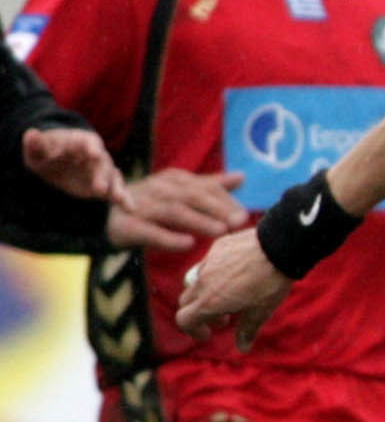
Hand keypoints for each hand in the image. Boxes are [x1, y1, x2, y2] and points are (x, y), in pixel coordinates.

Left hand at [21, 125, 119, 202]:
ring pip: (112, 178)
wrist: (54, 162)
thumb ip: (34, 143)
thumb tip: (31, 133)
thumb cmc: (46, 152)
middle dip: (102, 175)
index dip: (91, 147)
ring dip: (116, 188)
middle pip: (102, 163)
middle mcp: (96, 155)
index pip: (88, 142)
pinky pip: (115, 191)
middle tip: (99, 188)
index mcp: (81, 141)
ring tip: (119, 199)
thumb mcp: (36, 148)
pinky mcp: (103, 185)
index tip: (93, 153)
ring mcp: (101, 171)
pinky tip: (129, 209)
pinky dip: (124, 199)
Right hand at [107, 168, 245, 252]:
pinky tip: (188, 244)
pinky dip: (169, 238)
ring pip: (173, 211)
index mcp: (172, 180)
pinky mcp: (127, 226)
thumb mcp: (179, 192)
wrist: (103, 217)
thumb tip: (241, 176)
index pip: (203, 187)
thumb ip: (209, 186)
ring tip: (221, 230)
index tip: (245, 214)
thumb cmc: (150, 205)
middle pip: (191, 196)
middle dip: (217, 208)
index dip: (225, 199)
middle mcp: (158, 189)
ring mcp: (141, 207)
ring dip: (199, 221)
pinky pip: (149, 231)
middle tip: (239, 222)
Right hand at [176, 226, 289, 343]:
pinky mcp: (217, 247)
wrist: (280, 246)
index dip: (193, 330)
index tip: (208, 334)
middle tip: (225, 318)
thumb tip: (243, 348)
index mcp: (210, 302)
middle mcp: (202, 282)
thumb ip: (248, 329)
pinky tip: (236, 274)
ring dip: (205, 293)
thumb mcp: (262, 310)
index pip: (184, 320)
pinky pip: (208, 263)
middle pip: (187, 301)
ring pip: (194, 281)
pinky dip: (214, 274)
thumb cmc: (271, 281)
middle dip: (201, 313)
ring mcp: (208, 262)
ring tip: (229, 296)